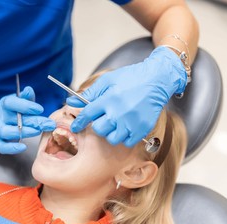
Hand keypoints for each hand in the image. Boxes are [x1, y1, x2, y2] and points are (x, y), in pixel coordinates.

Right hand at [0, 86, 55, 153]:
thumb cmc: (13, 111)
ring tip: (38, 131)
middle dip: (34, 121)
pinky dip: (12, 148)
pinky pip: (3, 147)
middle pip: (16, 119)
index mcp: (6, 105)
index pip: (12, 103)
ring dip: (25, 132)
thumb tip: (29, 90)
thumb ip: (26, 97)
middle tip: (49, 124)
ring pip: (9, 132)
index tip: (40, 109)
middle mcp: (2, 117)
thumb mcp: (18, 100)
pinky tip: (23, 147)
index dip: (26, 106)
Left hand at [67, 46, 186, 146]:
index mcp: (108, 99)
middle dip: (98, 126)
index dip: (78, 123)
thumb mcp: (107, 81)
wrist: (156, 79)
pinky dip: (124, 137)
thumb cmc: (131, 78)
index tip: (75, 127)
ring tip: (115, 124)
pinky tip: (125, 128)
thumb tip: (70, 101)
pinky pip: (127, 142)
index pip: (87, 115)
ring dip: (110, 133)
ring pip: (112, 138)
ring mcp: (131, 122)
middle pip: (99, 130)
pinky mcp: (142, 128)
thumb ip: (89, 93)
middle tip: (104, 119)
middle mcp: (119, 113)